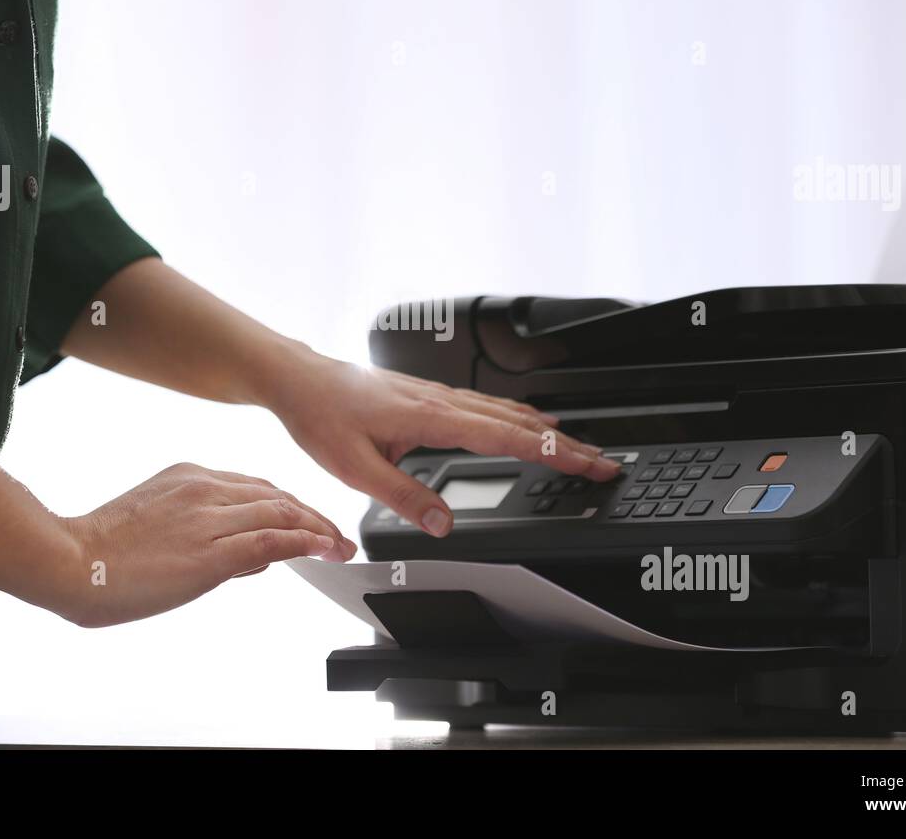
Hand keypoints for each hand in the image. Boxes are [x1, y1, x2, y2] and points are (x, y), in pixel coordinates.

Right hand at [58, 462, 355, 627]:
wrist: (66, 562)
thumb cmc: (101, 552)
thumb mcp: (158, 523)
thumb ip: (205, 532)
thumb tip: (251, 558)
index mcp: (188, 476)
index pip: (255, 487)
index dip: (289, 505)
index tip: (309, 520)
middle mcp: (203, 488)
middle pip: (276, 495)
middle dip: (312, 515)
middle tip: (336, 535)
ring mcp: (209, 517)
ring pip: (280, 513)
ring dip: (318, 529)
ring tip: (340, 546)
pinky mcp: (211, 551)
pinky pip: (270, 540)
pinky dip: (304, 542)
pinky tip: (324, 549)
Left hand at [266, 352, 622, 536]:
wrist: (301, 380)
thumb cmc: (322, 417)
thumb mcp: (356, 469)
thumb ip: (404, 497)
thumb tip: (445, 525)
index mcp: (433, 417)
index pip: (512, 436)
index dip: (557, 453)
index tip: (590, 464)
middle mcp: (443, 401)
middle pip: (522, 421)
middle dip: (569, 443)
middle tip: (605, 462)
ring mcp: (440, 395)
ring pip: (509, 410)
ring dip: (550, 429)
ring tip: (581, 446)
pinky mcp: (432, 396)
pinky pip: (490, 405)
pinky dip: (522, 417)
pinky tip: (529, 421)